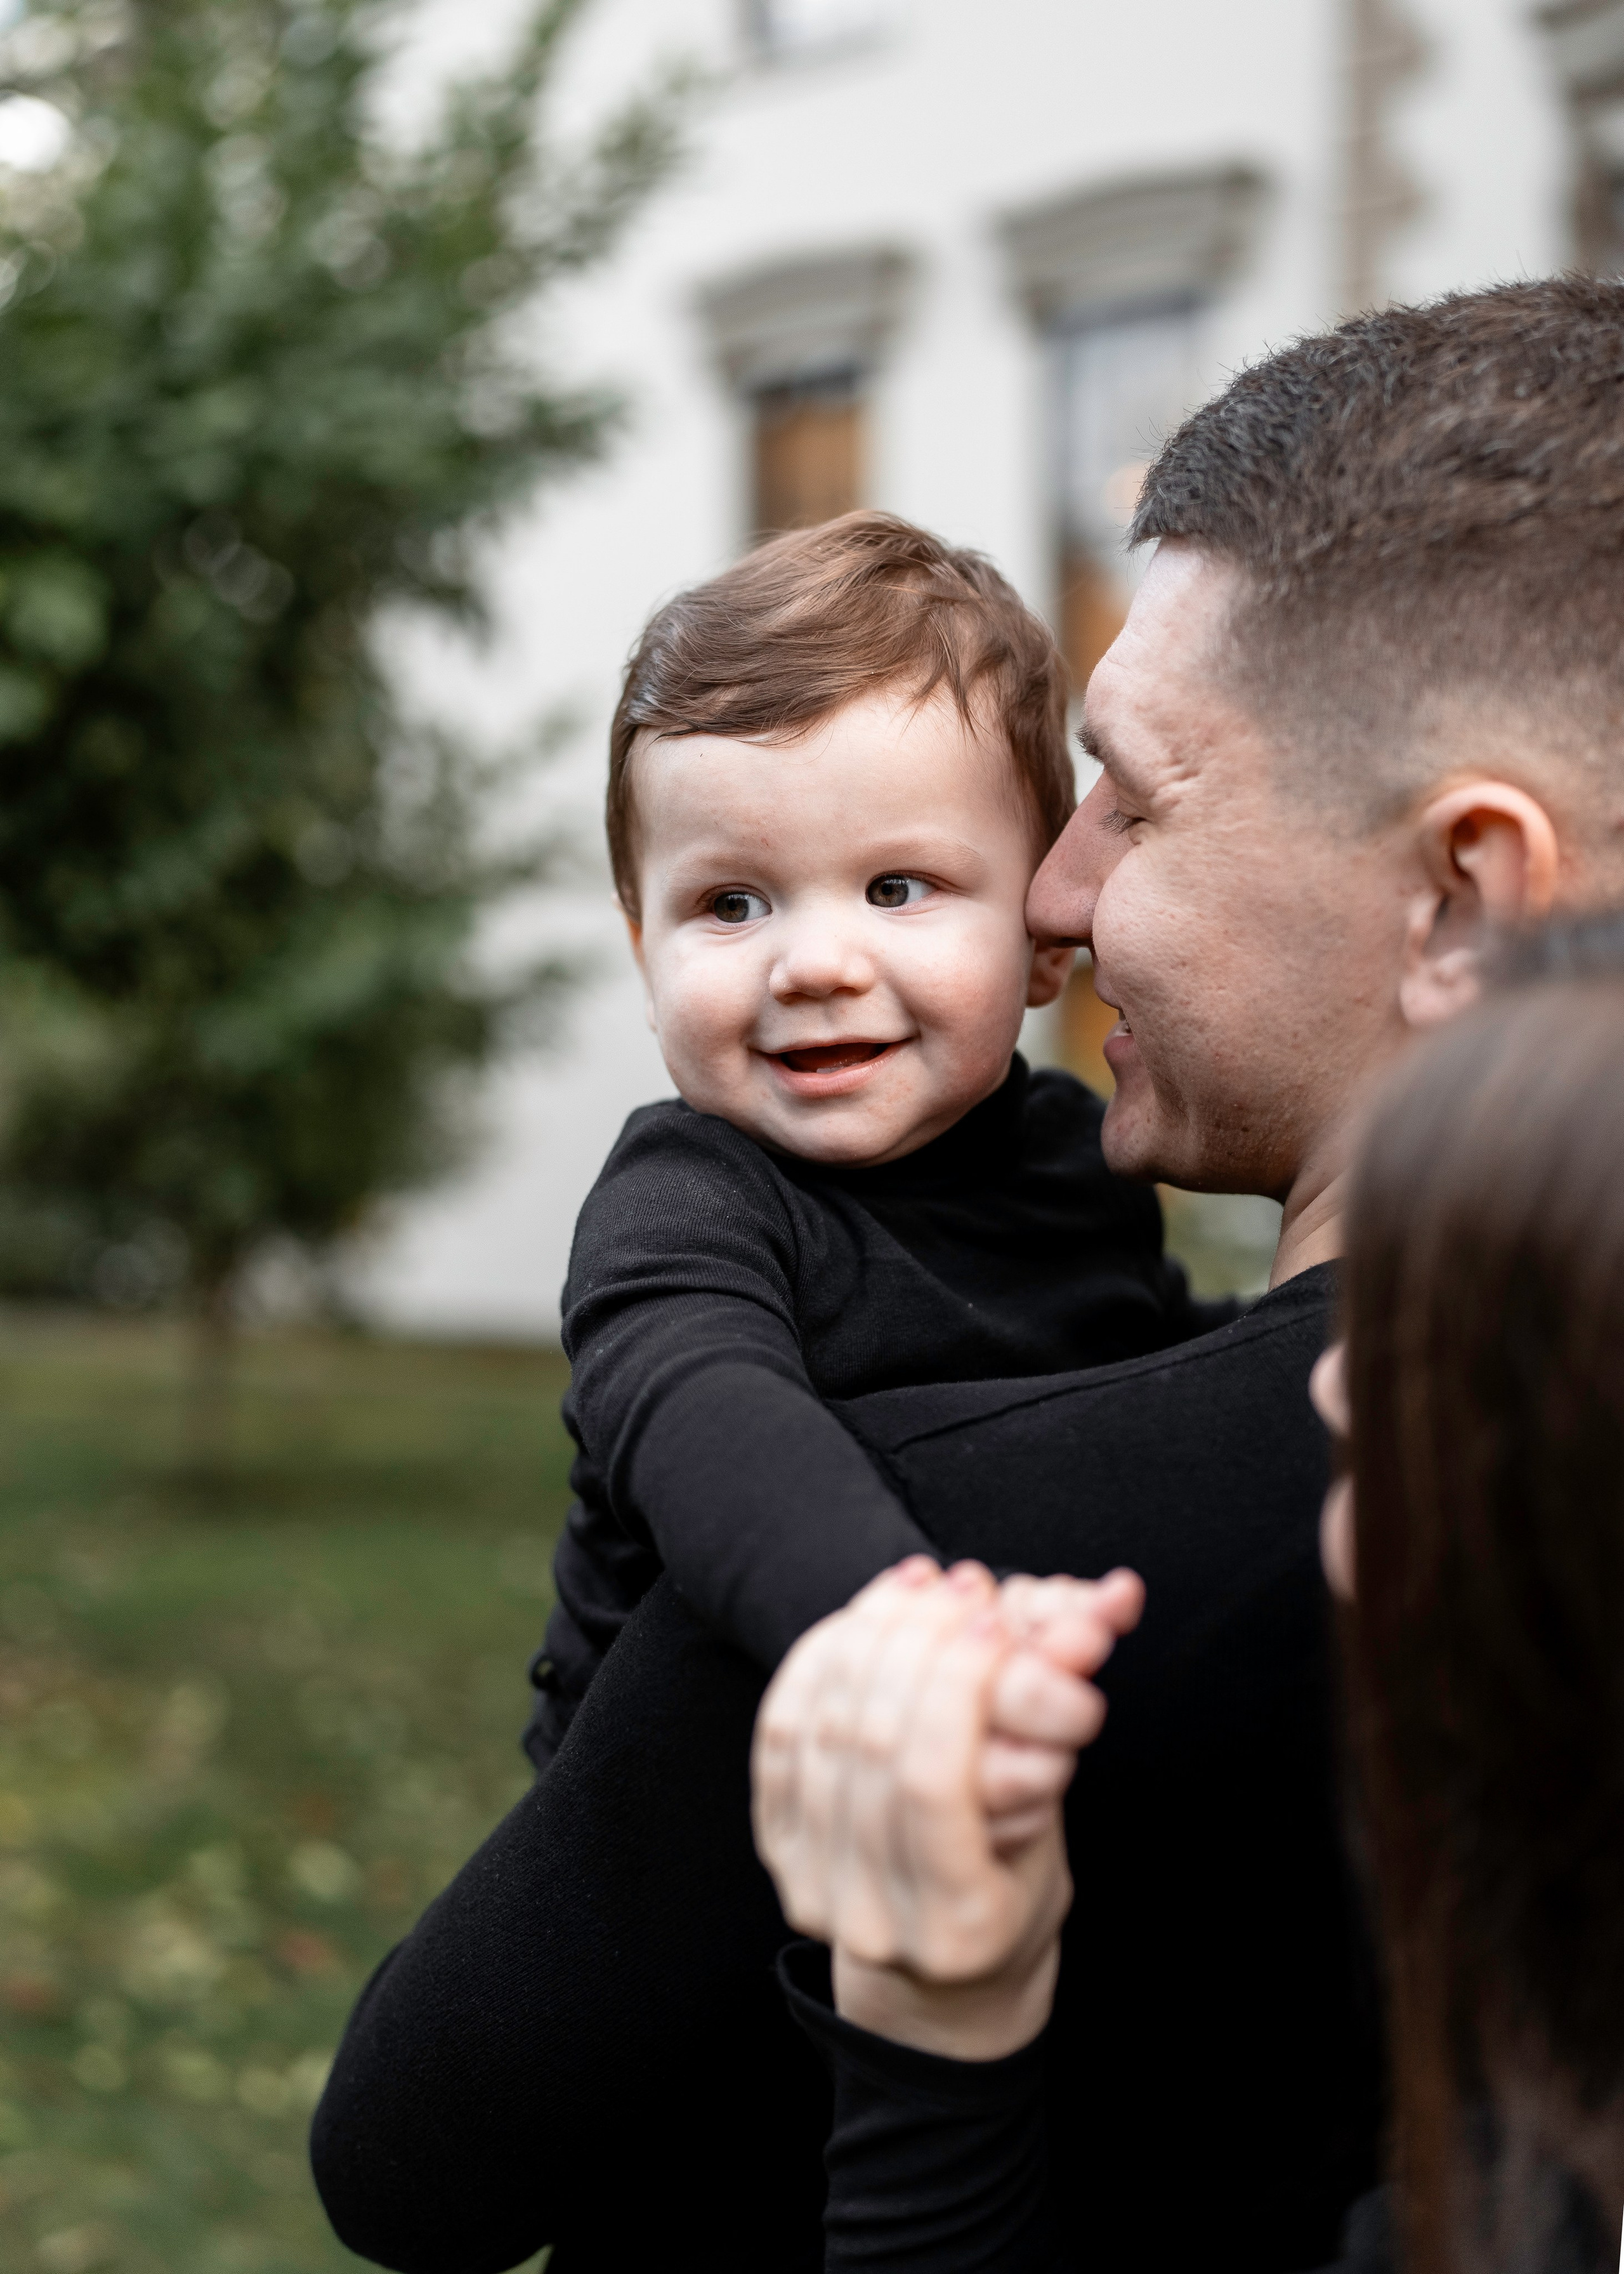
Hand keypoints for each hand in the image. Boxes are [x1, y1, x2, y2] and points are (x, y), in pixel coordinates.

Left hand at [752, 1558, 1140, 2058]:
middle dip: (915, 1642)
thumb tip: (1092, 1616)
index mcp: (957, 1922)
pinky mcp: (778, 1846)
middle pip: (869, 1742)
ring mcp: (813, 1881)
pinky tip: (862, 1617)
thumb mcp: (1053, 1834)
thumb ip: (1050, 1739)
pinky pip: (781, 1731)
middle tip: (961, 1585)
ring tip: (919, 1585)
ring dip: (870, 1636)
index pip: (932, 1776)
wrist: (941, 1981)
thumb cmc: (1014, 1897)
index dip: (958, 1683)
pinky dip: (819, 1661)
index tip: (994, 1621)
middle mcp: (871, 1913)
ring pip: (820, 1727)